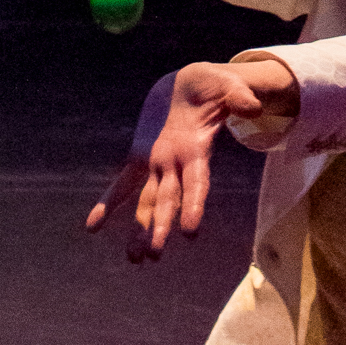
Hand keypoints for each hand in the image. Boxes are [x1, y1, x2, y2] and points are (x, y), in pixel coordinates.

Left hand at [86, 53, 301, 257]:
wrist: (188, 84)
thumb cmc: (212, 86)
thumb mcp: (226, 85)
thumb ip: (239, 96)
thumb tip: (253, 108)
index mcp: (197, 149)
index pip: (196, 183)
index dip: (193, 205)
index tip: (190, 231)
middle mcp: (177, 163)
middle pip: (169, 199)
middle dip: (160, 226)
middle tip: (153, 255)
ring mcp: (158, 162)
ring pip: (149, 201)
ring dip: (141, 228)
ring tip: (135, 259)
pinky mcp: (140, 155)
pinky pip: (122, 183)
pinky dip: (108, 203)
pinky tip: (92, 225)